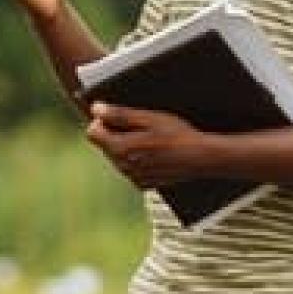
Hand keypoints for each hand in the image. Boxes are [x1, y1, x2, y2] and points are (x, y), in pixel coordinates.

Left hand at [85, 103, 210, 188]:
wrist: (200, 158)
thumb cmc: (176, 135)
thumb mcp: (148, 118)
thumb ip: (119, 114)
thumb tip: (95, 109)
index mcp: (120, 149)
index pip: (92, 132)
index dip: (103, 120)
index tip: (119, 115)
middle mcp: (122, 167)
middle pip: (105, 145)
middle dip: (115, 133)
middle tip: (141, 126)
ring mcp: (132, 177)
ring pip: (118, 156)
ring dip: (127, 146)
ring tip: (151, 139)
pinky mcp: (142, 183)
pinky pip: (130, 168)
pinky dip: (137, 159)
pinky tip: (155, 153)